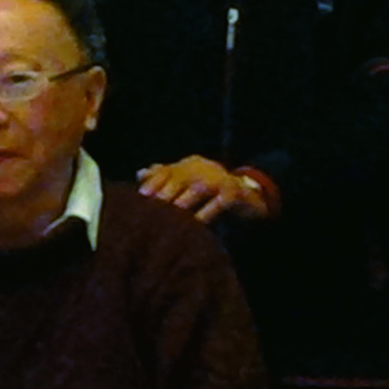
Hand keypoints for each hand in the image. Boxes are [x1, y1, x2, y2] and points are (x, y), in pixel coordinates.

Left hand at [138, 156, 270, 222]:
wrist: (249, 196)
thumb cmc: (210, 190)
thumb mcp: (188, 180)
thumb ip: (164, 176)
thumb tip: (140, 173)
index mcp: (190, 165)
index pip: (168, 170)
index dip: (154, 181)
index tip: (141, 195)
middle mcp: (205, 168)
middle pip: (181, 178)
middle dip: (166, 192)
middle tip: (152, 209)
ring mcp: (222, 179)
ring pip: (200, 188)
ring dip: (185, 200)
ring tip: (172, 215)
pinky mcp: (237, 193)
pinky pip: (222, 201)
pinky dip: (209, 211)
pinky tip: (197, 223)